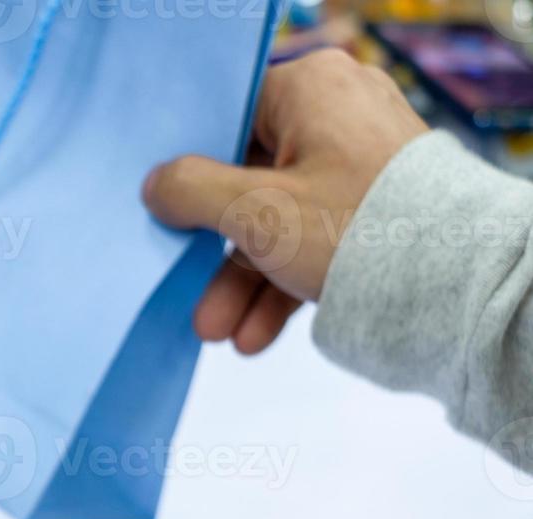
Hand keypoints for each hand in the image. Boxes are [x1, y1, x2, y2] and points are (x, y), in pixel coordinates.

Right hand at [142, 49, 427, 354]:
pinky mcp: (377, 212)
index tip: (165, 210)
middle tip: (190, 294)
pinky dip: (282, 286)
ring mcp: (360, 167)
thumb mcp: (253, 210)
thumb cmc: (355, 227)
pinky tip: (256, 335)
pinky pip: (313, 244)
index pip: (232, 117)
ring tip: (220, 333)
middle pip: (250, 182)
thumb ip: (191, 192)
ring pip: (279, 223)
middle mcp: (338, 117)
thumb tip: (156, 185)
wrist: (455, 285)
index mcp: (309, 89)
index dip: (192, 167)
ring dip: (243, 282)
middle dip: (216, 253)